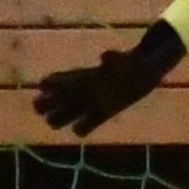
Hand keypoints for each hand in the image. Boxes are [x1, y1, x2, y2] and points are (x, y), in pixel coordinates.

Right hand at [34, 21, 184, 136]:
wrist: (149, 70)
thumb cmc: (136, 62)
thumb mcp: (124, 60)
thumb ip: (114, 59)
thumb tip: (104, 57)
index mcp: (86, 77)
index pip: (59, 80)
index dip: (51, 85)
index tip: (46, 87)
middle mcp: (87, 89)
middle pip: (60, 98)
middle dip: (49, 103)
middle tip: (39, 108)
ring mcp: (96, 100)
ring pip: (71, 111)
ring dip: (62, 117)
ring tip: (52, 122)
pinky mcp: (107, 111)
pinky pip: (91, 122)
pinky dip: (84, 127)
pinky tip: (79, 131)